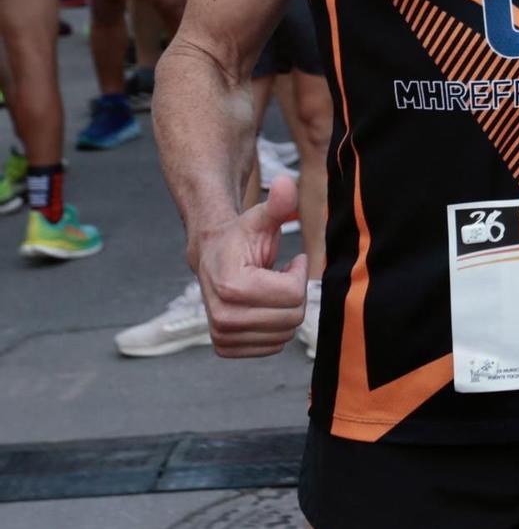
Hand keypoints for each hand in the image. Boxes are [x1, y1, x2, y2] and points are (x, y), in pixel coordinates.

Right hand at [190, 173, 308, 357]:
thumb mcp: (262, 218)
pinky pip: (272, 347)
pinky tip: (263, 306)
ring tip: (270, 289)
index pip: (293, 295)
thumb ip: (278, 203)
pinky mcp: (224, 346)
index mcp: (232, 286)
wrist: (211, 257)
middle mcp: (223, 317)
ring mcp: (222, 334)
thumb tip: (285, 181)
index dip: (297, 274)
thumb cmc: (241, 237)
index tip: (288, 261)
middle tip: (280, 276)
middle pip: (292, 318)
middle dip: (294, 294)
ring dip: (285, 310)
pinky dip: (275, 327)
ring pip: (285, 334)